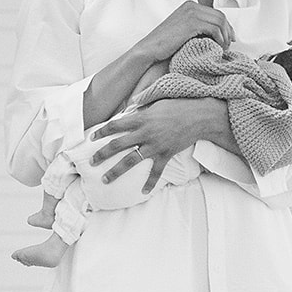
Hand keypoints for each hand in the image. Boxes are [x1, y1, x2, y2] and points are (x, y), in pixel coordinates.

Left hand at [90, 98, 224, 192]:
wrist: (199, 116)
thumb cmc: (178, 105)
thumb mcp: (157, 100)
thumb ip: (142, 105)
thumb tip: (130, 106)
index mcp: (141, 118)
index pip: (115, 125)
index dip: (101, 131)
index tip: (91, 137)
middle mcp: (145, 133)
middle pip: (118, 145)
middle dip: (102, 154)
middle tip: (91, 162)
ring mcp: (155, 146)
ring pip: (131, 161)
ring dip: (116, 171)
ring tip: (105, 179)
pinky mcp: (166, 155)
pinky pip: (156, 172)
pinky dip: (150, 183)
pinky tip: (143, 192)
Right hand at [132, 1, 232, 66]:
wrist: (149, 50)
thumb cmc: (164, 46)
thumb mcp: (183, 32)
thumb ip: (197, 28)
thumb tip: (216, 34)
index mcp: (189, 6)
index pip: (216, 13)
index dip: (226, 26)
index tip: (229, 39)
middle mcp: (191, 6)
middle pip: (220, 16)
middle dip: (228, 31)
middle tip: (228, 45)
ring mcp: (191, 13)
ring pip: (220, 22)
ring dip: (225, 37)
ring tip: (222, 49)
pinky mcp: (192, 22)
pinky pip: (215, 29)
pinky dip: (220, 39)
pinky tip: (218, 49)